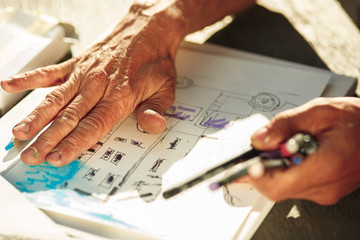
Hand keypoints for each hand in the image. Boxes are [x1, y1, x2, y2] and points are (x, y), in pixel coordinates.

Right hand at [0, 4, 182, 166]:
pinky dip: (29, 78)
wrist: (148, 29)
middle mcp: (98, 84)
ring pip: (55, 99)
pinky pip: (50, 72)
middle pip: (69, 117)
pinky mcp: (77, 63)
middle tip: (31, 156)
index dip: (74, 143)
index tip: (57, 158)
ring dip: (36, 117)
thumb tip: (153, 126)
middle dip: (48, 139)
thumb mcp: (166, 88)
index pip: (93, 124)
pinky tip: (10, 84)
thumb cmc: (155, 60)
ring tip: (19, 133)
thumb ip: (156, 109)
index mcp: (120, 94)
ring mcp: (84, 73)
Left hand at [246, 97, 359, 204]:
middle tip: (266, 146)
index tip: (247, 161)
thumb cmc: (356, 119)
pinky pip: (294, 185)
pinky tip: (295, 153)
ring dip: (276, 167)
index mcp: (326, 166)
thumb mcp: (318, 111)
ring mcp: (325, 192)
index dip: (256, 175)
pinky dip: (286, 170)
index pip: (277, 186)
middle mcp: (325, 186)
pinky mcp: (324, 191)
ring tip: (290, 145)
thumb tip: (259, 139)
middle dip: (264, 167)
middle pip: (276, 188)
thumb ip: (285, 124)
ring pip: (283, 187)